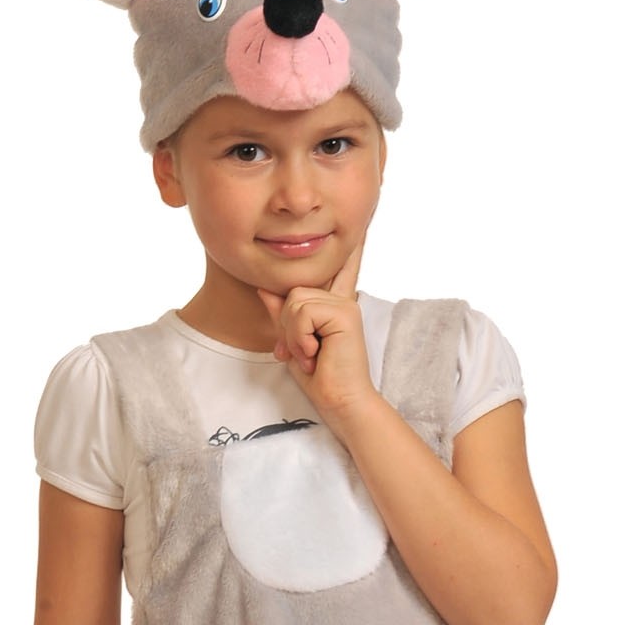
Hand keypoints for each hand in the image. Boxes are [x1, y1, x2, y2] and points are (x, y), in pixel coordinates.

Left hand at [256, 242, 377, 438]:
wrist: (340, 402)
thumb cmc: (320, 378)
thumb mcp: (293, 342)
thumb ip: (282, 315)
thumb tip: (265, 288)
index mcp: (334, 305)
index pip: (340, 269)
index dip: (350, 247)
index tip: (360, 223)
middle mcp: (342, 299)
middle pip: (293, 291)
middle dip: (287, 325)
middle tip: (301, 353)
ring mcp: (345, 304)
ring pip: (295, 301)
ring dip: (292, 334)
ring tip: (309, 355)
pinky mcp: (344, 312)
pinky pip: (302, 311)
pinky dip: (299, 336)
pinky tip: (314, 353)